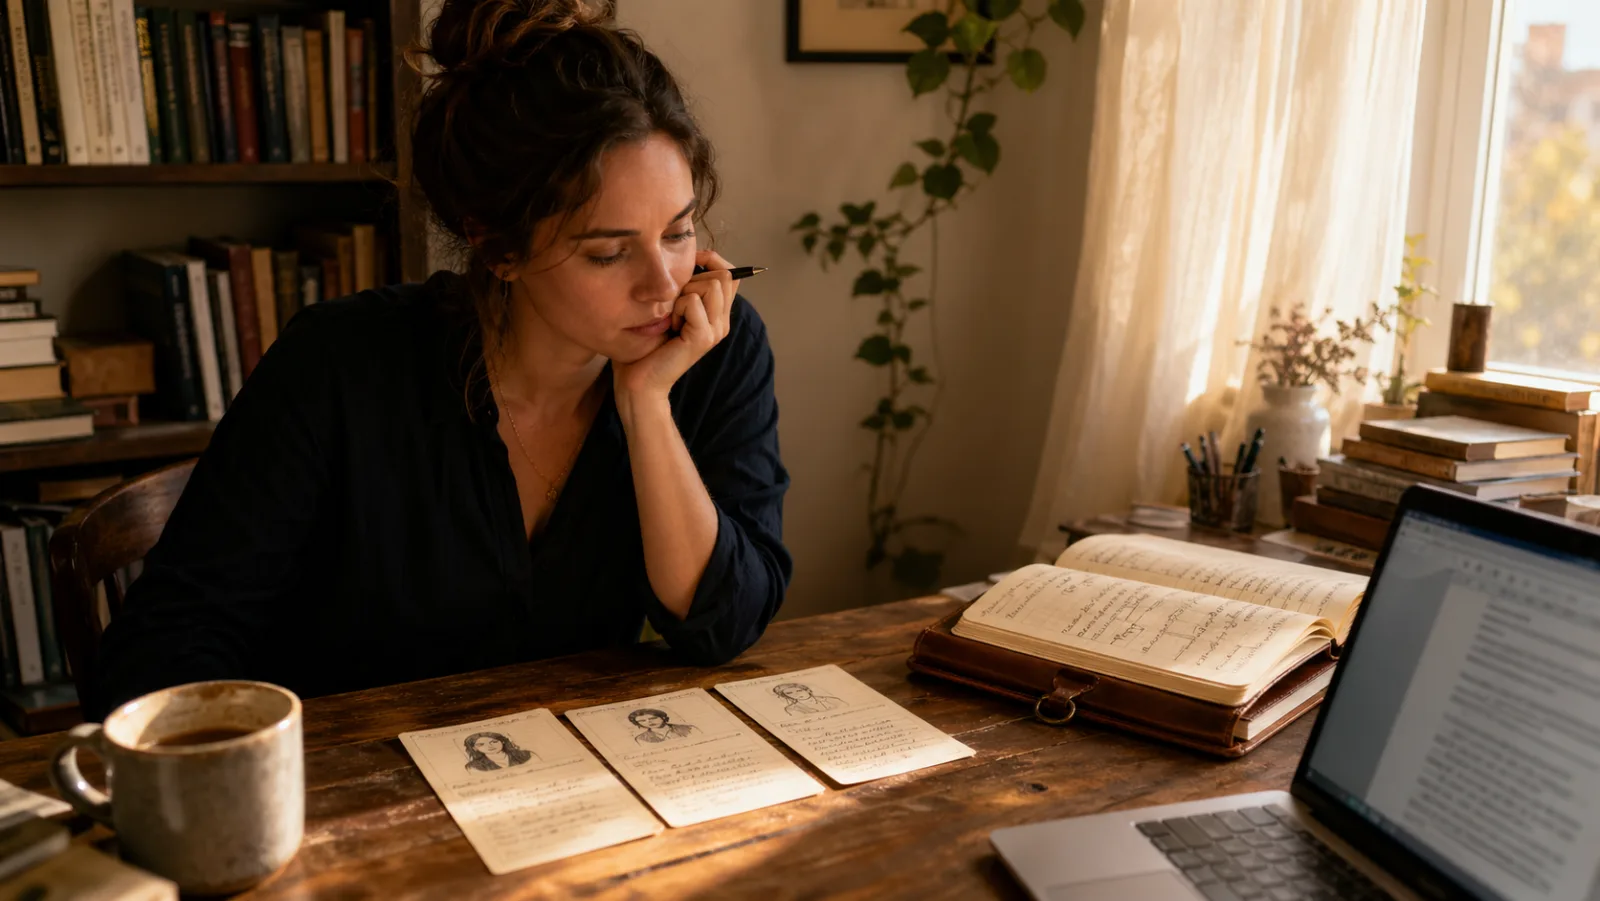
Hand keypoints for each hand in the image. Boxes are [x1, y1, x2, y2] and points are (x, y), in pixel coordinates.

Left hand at [613, 250, 738, 416]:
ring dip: (684, 293)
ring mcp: (716, 331)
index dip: (711, 261)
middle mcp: (722, 322)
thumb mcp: (670, 306)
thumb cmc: (648, 342)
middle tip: (675, 303)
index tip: (689, 267)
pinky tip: (670, 325)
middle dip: (694, 278)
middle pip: (724, 275)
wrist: (639, 379)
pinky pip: (693, 301)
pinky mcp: (703, 337)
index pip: (731, 274)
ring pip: (711, 284)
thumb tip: (692, 257)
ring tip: (673, 315)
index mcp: (717, 314)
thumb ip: (686, 287)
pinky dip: (677, 307)